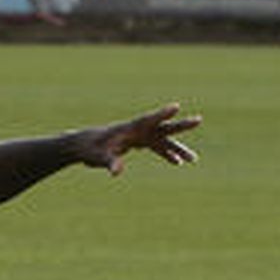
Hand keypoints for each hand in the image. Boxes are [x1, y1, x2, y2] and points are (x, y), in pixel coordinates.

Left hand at [75, 104, 200, 176]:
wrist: (81, 146)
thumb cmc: (88, 149)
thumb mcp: (97, 157)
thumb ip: (109, 162)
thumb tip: (117, 173)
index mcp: (128, 128)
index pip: (147, 119)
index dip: (161, 113)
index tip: (175, 106)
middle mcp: (137, 130)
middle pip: (162, 126)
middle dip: (180, 125)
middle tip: (198, 120)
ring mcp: (139, 135)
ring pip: (162, 140)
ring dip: (177, 149)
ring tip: (192, 160)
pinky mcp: (137, 142)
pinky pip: (156, 147)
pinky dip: (166, 154)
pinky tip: (176, 163)